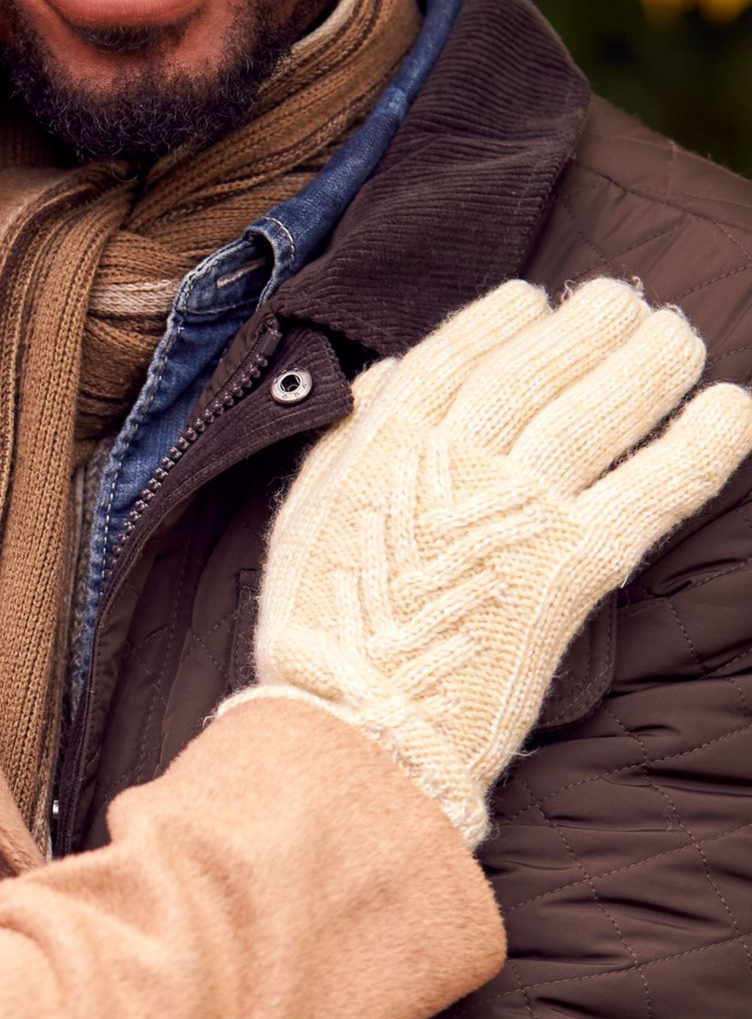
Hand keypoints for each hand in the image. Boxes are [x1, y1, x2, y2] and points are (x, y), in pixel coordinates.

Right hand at [224, 278, 751, 842]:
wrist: (355, 721)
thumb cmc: (322, 622)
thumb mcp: (309, 506)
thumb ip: (354, 431)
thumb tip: (401, 370)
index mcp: (388, 438)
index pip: (462, 353)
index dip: (505, 319)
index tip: (538, 298)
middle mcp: (460, 457)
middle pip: (541, 368)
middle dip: (591, 326)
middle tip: (629, 300)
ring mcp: (520, 508)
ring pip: (599, 411)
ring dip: (650, 364)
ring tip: (681, 335)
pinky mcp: (573, 566)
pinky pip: (649, 490)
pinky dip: (697, 446)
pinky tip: (732, 409)